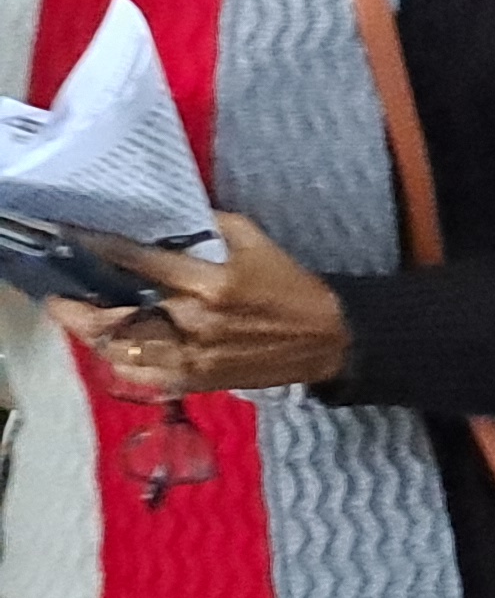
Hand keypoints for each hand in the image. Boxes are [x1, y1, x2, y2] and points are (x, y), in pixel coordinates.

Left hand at [48, 214, 347, 394]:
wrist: (327, 339)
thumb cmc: (290, 287)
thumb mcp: (257, 241)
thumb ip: (210, 227)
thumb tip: (168, 218)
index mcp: (212, 284)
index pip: (139, 262)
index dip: (102, 250)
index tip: (78, 239)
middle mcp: (195, 322)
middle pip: (118, 313)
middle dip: (82, 301)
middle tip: (65, 286)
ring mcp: (193, 356)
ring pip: (122, 349)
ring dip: (93, 332)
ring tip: (78, 315)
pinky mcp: (197, 379)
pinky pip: (142, 376)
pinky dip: (120, 362)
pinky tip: (111, 347)